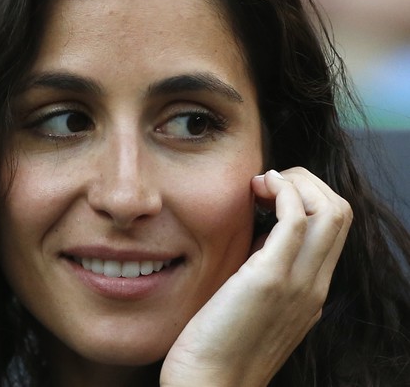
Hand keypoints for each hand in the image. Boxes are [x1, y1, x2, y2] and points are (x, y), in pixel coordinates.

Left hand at [160, 168, 352, 385]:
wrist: (207, 385)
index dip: (308, 197)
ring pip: (330, 209)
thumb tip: (259, 235)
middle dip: (307, 182)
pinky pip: (296, 218)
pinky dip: (283, 190)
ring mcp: (298, 283)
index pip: (334, 228)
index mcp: (311, 291)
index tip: (269, 193)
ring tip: (262, 183)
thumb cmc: (218, 343)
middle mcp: (314, 286)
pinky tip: (257, 189)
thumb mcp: (252, 303)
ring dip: (297, 182)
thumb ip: (265, 271)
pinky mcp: (271, 279)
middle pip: (340, 212)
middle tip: (268, 183)